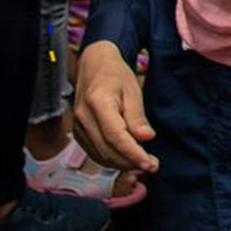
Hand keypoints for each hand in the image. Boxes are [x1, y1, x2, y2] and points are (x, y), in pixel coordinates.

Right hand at [73, 41, 159, 172]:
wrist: (94, 65)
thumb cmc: (115, 74)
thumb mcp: (133, 90)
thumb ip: (137, 116)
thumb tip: (146, 138)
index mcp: (98, 103)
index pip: (116, 137)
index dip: (133, 154)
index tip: (150, 164)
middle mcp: (83, 117)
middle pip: (107, 150)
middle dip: (131, 162)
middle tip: (152, 165)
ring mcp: (78, 126)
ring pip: (100, 155)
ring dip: (122, 164)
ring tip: (143, 162)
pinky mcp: (78, 132)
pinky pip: (95, 152)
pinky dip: (112, 159)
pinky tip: (127, 157)